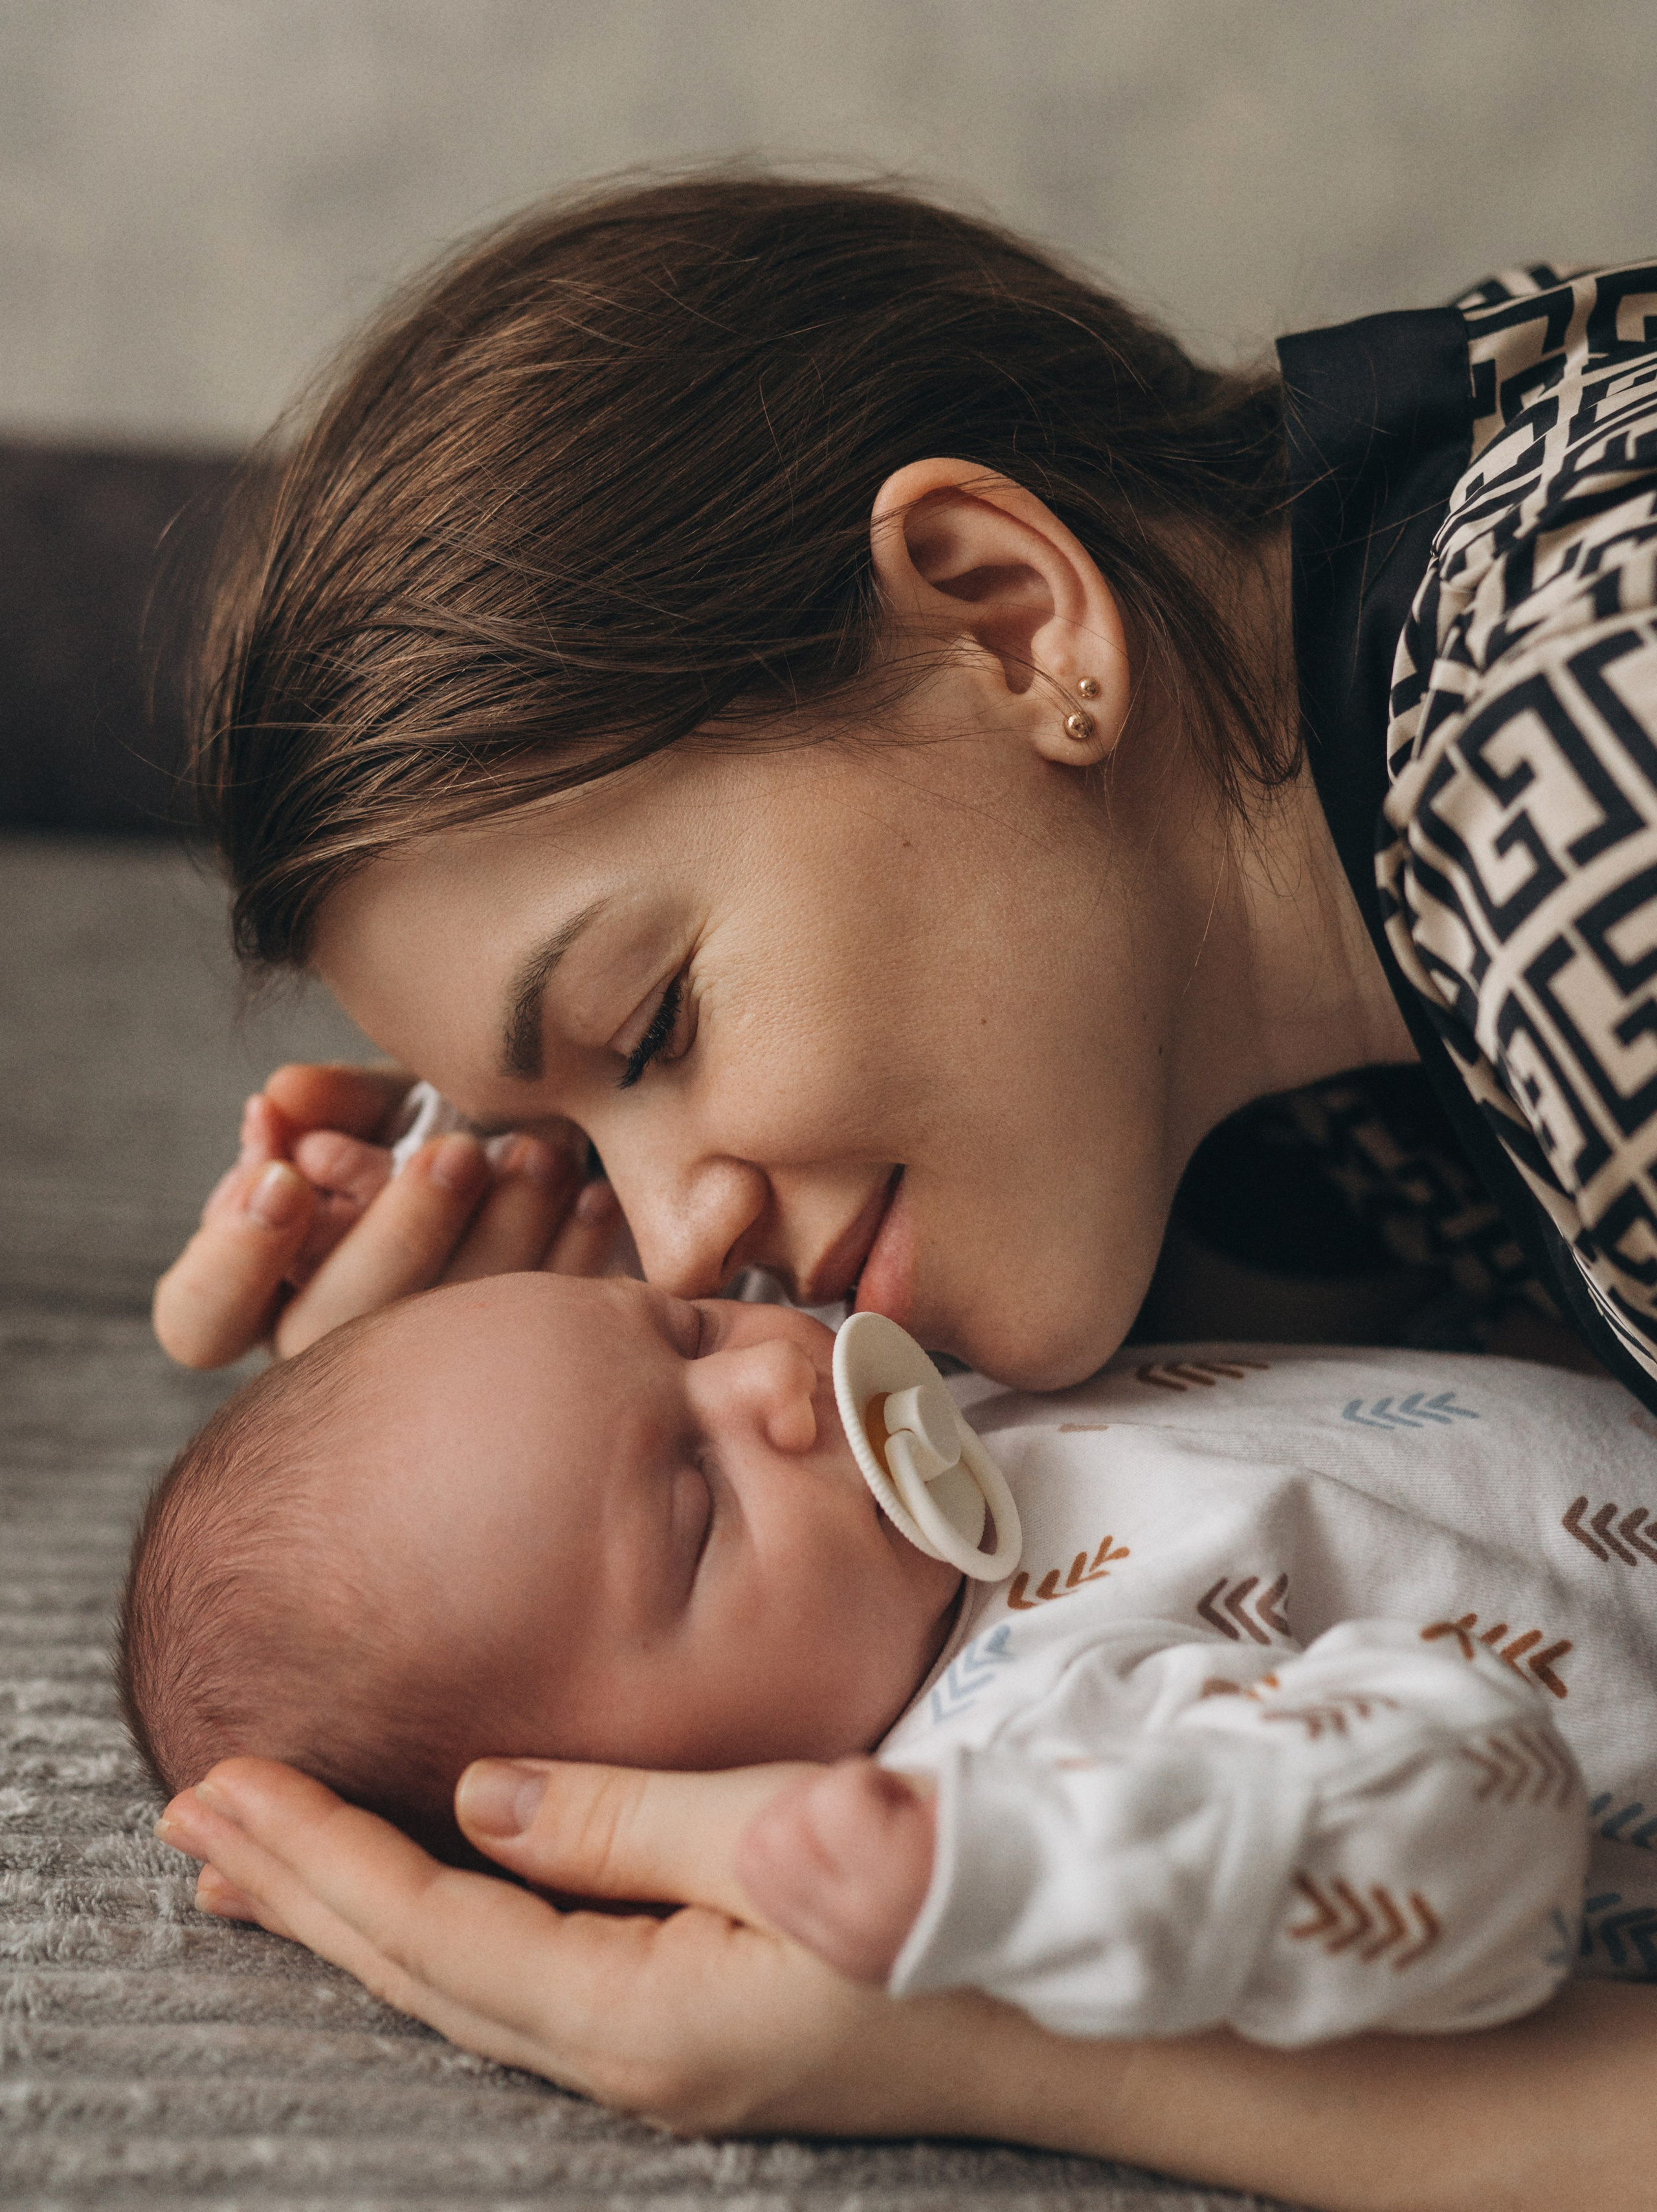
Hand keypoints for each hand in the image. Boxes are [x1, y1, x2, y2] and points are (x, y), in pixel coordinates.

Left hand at [150, 1757, 1656, 2203]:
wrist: (1118, 1990)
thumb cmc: (981, 1896)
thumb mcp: (806, 1840)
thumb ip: (634, 1820)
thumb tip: (482, 1792)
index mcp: (655, 2014)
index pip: (442, 1940)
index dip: (324, 1869)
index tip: (220, 1797)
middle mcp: (644, 2050)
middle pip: (431, 1974)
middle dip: (307, 1896)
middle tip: (192, 1826)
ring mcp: (676, 2039)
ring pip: (474, 1974)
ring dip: (365, 1908)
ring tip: (265, 1855)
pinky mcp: (707, 2006)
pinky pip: (534, 1967)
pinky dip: (450, 1916)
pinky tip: (428, 1877)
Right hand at [153, 1064, 620, 1368]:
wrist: (535, 1158)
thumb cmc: (438, 1130)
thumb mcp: (388, 1106)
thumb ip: (336, 1103)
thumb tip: (281, 1099)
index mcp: (265, 1288)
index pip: (199, 1318)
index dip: (230, 1261)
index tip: (285, 1177)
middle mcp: (327, 1352)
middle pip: (324, 1336)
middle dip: (395, 1236)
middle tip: (457, 1152)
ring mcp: (415, 1381)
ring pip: (435, 1346)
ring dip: (498, 1243)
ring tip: (542, 1153)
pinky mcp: (512, 1381)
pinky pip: (535, 1340)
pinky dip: (571, 1261)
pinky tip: (596, 1195)